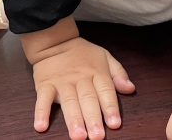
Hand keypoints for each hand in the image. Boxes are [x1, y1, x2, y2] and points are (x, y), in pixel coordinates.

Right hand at [21, 18, 134, 139]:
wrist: (54, 40)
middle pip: (87, 99)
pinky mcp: (45, 84)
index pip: (105, 91)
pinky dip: (41, 112)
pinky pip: (42, 99)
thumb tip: (130, 88)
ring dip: (73, 120)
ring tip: (78, 136)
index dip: (110, 107)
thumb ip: (118, 73)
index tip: (115, 124)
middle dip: (92, 119)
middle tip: (97, 136)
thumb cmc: (82, 53)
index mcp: (96, 72)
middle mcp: (79, 78)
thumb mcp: (105, 56)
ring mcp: (61, 82)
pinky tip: (41, 126)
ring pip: (68, 102)